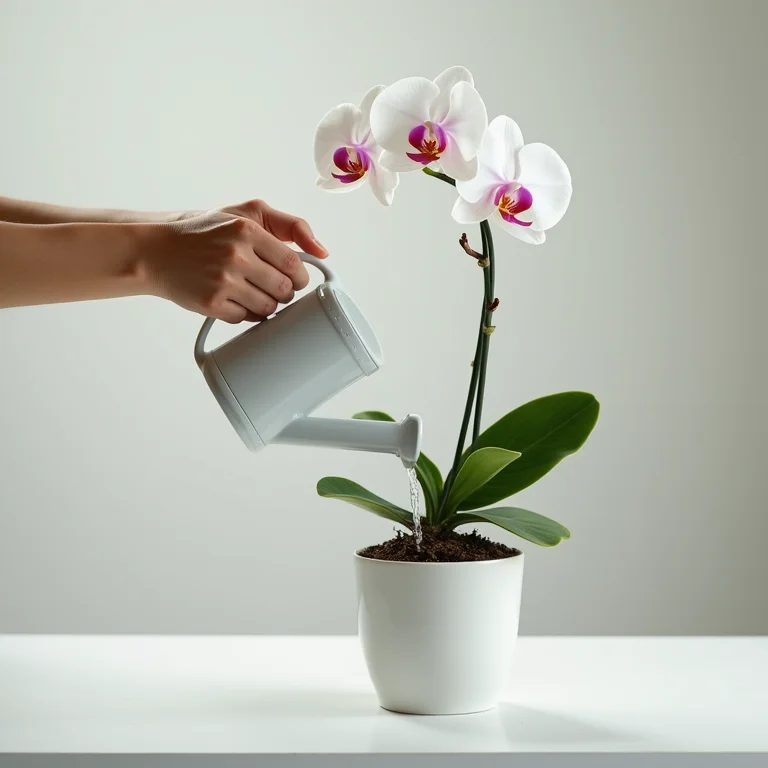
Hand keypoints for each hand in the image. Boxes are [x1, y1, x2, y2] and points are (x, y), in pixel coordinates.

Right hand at [144, 200, 327, 322]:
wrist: (157, 251)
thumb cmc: (207, 232)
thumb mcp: (247, 214)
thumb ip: (290, 225)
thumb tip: (322, 251)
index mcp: (248, 231)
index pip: (294, 264)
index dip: (299, 277)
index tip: (293, 277)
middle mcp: (235, 255)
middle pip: (284, 290)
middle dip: (283, 292)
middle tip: (270, 285)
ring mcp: (223, 282)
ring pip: (268, 308)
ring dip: (267, 305)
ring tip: (252, 291)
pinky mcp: (211, 304)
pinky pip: (246, 319)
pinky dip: (246, 313)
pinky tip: (234, 299)